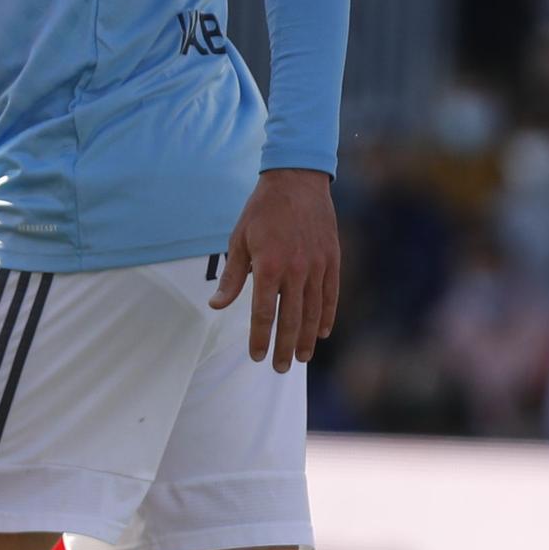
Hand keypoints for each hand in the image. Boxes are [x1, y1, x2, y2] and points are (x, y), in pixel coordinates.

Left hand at [209, 167, 339, 371]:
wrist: (296, 182)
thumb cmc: (261, 211)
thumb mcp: (239, 240)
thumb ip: (233, 278)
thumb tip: (216, 306)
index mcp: (270, 266)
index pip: (264, 312)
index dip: (260, 337)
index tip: (257, 355)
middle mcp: (297, 270)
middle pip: (291, 318)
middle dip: (284, 346)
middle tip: (279, 368)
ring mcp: (318, 266)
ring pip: (313, 311)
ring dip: (306, 338)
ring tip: (301, 358)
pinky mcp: (332, 260)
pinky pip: (330, 295)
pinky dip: (326, 316)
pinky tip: (321, 332)